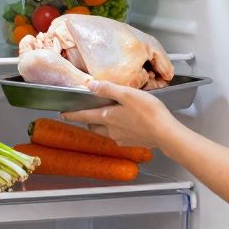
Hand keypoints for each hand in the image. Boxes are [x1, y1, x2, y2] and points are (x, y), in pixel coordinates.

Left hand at [60, 79, 181, 150]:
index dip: (72, 115)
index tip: (63, 114)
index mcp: (107, 117)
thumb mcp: (127, 94)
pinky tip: (124, 125)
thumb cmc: (150, 113)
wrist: (166, 133)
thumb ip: (108, 89)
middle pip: (93, 126)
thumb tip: (91, 85)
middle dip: (87, 120)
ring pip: (105, 132)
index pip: (84, 116)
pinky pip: (118, 136)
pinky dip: (116, 130)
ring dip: (101, 125)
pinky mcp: (132, 142)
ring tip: (105, 118)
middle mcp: (111, 130)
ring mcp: (122, 138)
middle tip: (85, 114)